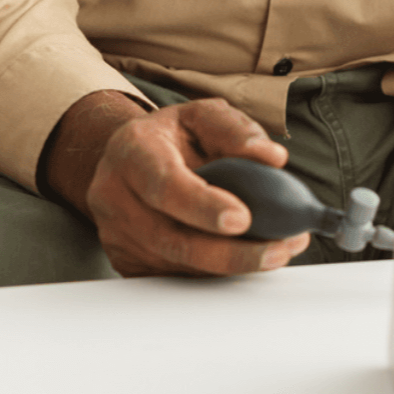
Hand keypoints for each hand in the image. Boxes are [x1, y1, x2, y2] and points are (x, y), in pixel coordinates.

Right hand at [44, 90, 311, 276]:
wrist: (130, 157)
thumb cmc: (172, 137)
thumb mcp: (203, 116)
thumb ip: (237, 130)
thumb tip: (271, 157)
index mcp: (132, 150)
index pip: (164, 184)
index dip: (203, 206)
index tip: (243, 219)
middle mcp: (114, 195)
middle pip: (172, 239)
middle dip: (230, 253)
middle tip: (278, 249)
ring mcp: (117, 234)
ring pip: (177, 265)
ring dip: (231, 266)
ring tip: (277, 251)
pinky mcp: (127, 261)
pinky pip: (175, 277)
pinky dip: (215, 274)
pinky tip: (245, 259)